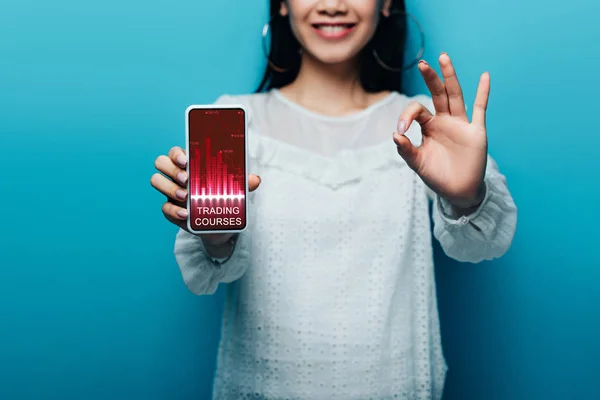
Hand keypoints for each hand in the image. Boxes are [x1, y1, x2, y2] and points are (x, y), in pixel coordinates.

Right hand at [150, 146, 260, 244]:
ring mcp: (171, 192)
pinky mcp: (171, 210)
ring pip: (156, 181)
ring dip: (168, 187)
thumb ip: (243, 183)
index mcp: (190, 164)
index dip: (176, 153)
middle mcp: (177, 175)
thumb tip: (255, 179)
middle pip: (161, 162)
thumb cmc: (224, 198)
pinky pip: (164, 207)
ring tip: (185, 196)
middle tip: (186, 179)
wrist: (220, 224)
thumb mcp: (235, 190)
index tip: (186, 160)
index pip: (176, 152)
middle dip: (171, 169)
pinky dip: (174, 210)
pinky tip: (186, 214)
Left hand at [393, 53, 488, 208]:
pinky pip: (480, 109)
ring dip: (450, 77)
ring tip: (443, 57)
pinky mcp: (475, 131)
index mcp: (429, 126)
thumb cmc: (437, 176)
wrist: (458, 191)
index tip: (401, 130)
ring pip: (455, 95)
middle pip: (437, 93)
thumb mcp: (417, 163)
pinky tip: (484, 76)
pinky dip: (483, 93)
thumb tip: (395, 135)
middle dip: (430, 78)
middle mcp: (444, 120)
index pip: (418, 110)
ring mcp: (461, 124)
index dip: (407, 115)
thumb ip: (406, 150)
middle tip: (422, 63)